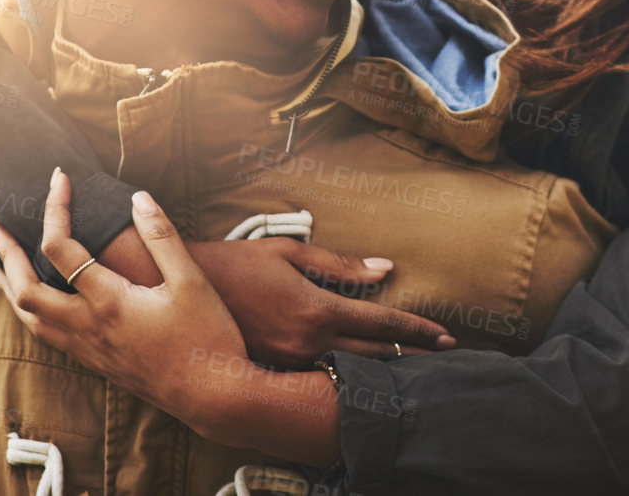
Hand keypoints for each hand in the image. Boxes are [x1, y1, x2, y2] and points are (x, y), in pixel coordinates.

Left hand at [0, 169, 245, 428]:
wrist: (214, 397)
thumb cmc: (207, 337)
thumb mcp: (191, 280)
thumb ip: (162, 236)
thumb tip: (138, 197)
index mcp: (109, 302)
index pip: (62, 247)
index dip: (56, 207)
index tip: (60, 178)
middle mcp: (89, 327)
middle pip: (24, 290)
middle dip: (4, 253)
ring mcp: (89, 349)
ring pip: (30, 319)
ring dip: (9, 287)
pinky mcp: (96, 363)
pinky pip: (47, 335)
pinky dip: (29, 312)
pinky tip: (37, 305)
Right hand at [186, 237, 455, 366]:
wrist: (182, 291)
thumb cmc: (236, 263)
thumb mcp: (289, 252)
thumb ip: (340, 264)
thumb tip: (384, 269)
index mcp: (316, 310)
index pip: (381, 324)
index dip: (418, 330)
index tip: (447, 336)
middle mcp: (307, 344)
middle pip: (374, 357)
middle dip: (412, 356)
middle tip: (444, 356)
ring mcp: (290, 363)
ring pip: (349, 371)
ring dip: (383, 369)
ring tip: (415, 367)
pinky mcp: (275, 371)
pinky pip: (320, 375)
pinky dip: (347, 374)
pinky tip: (364, 373)